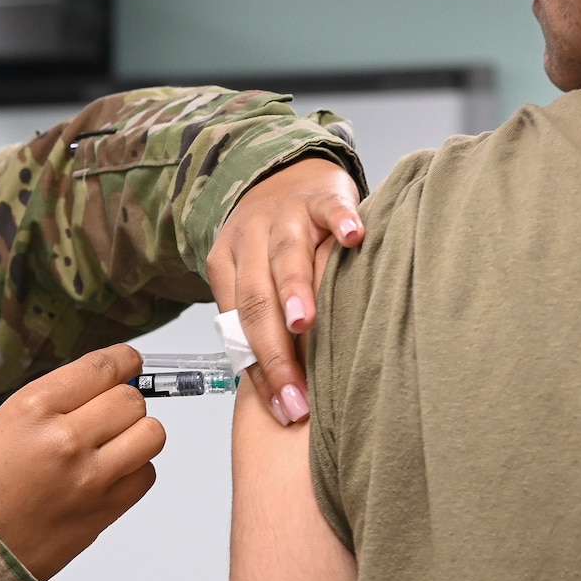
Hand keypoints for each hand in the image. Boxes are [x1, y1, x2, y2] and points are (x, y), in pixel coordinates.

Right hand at [0, 344, 163, 580]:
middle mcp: (66, 439)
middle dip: (124, 401)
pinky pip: (146, 475)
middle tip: (110, 412)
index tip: (129, 363)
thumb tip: (104, 385)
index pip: (102, 368)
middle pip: (130, 400)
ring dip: (138, 433)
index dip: (124, 361)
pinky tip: (110, 473)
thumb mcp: (6, 421)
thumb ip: (57, 400)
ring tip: (116, 442)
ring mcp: (90, 477)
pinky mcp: (105, 509)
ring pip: (150, 434)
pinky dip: (135, 470)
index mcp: (34, 408)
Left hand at [206, 157, 363, 426]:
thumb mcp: (253, 275)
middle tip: (296, 395)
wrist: (283, 170)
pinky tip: (354, 238)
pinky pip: (330, 207)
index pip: (238, 327)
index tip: (282, 410)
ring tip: (304, 323)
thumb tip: (277, 390)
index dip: (259, 372)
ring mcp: (285, 215)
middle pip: (256, 300)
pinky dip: (341, 221)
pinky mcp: (320, 194)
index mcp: (226, 266)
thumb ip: (259, 321)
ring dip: (295, 289)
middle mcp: (250, 240)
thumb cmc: (271, 241)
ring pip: (285, 254)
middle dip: (275, 353)